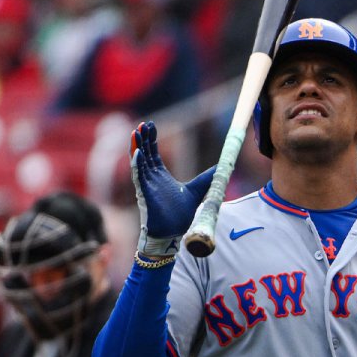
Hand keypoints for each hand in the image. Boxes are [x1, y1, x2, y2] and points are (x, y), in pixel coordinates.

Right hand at [130, 122, 214, 258]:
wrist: (172, 233)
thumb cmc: (179, 216)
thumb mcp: (197, 191)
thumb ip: (207, 178)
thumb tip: (221, 167)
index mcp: (160, 176)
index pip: (153, 153)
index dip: (152, 140)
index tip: (150, 125)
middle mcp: (151, 179)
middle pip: (144, 154)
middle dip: (143, 139)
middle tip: (143, 124)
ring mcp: (146, 185)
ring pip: (138, 162)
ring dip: (137, 147)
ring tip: (135, 133)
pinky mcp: (144, 193)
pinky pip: (138, 176)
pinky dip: (136, 163)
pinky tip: (136, 152)